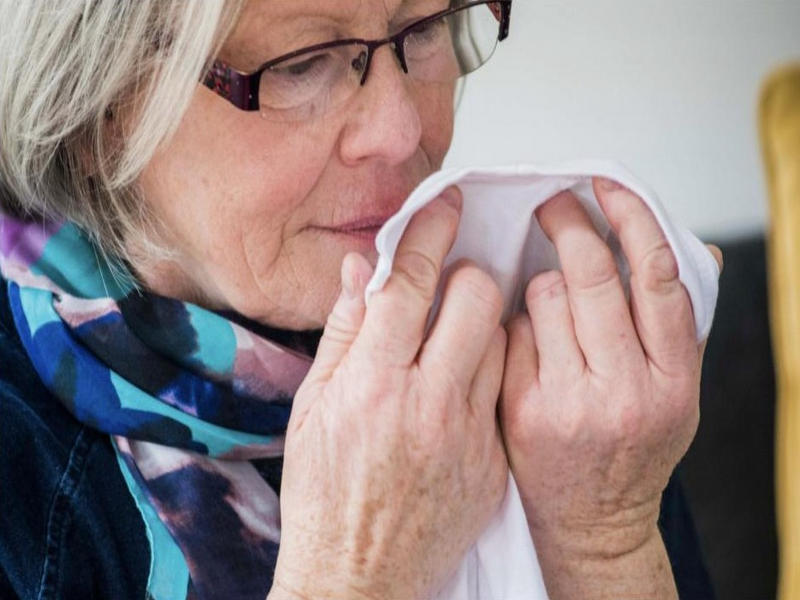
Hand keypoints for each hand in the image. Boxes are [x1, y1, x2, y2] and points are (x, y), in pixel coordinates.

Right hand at [271, 188, 507, 599]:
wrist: (360, 576)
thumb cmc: (324, 494)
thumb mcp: (312, 409)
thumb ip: (343, 332)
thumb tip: (364, 270)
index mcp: (371, 384)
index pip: (411, 284)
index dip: (431, 232)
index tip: (448, 203)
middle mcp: (426, 403)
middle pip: (474, 299)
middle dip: (468, 272)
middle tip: (453, 278)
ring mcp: (467, 434)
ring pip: (501, 340)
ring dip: (484, 321)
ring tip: (458, 331)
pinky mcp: (493, 460)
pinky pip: (505, 391)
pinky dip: (488, 370)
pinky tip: (463, 381)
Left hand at [499, 179, 721, 596]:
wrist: (592, 522)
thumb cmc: (633, 446)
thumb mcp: (677, 392)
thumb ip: (678, 322)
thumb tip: (690, 243)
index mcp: (675, 377)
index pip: (656, 275)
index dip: (631, 216)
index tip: (606, 184)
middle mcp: (627, 390)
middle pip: (591, 274)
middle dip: (567, 223)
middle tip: (552, 206)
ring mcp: (570, 402)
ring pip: (543, 296)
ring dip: (541, 285)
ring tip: (549, 308)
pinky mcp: (521, 410)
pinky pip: (510, 332)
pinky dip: (516, 326)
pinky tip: (527, 347)